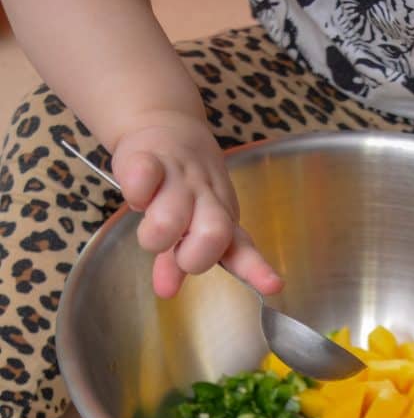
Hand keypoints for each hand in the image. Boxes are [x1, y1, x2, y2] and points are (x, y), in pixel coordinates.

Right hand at [112, 112, 283, 298]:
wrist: (167, 125)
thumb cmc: (181, 188)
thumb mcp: (187, 226)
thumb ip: (176, 262)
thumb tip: (165, 291)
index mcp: (223, 219)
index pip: (243, 249)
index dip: (257, 270)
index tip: (273, 286)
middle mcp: (208, 198)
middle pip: (213, 235)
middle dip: (192, 257)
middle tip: (178, 252)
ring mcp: (181, 177)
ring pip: (170, 218)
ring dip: (155, 235)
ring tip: (151, 228)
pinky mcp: (150, 156)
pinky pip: (143, 179)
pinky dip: (136, 193)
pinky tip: (138, 195)